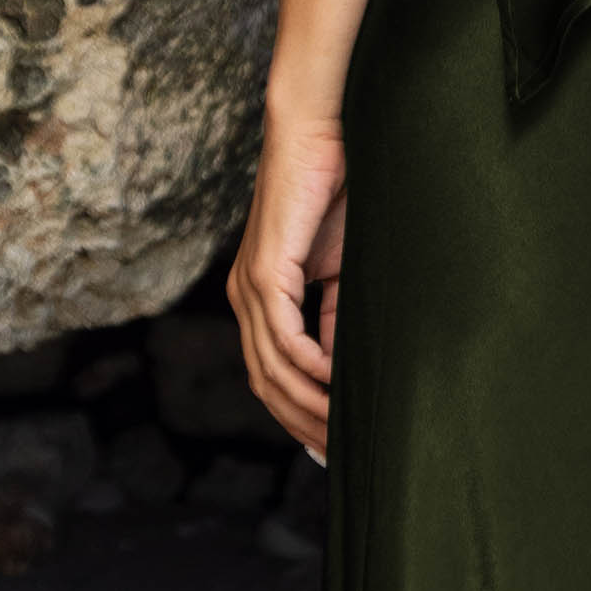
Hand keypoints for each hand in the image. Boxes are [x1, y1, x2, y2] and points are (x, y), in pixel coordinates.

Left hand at [228, 104, 346, 461]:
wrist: (322, 133)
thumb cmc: (338, 193)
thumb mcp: (344, 272)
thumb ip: (339, 320)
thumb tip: (345, 373)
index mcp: (259, 299)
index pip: (271, 376)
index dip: (299, 416)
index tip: (333, 448)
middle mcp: (245, 299)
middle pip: (265, 386)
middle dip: (302, 425)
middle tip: (340, 456)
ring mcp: (249, 287)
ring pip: (271, 370)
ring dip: (309, 405)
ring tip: (344, 431)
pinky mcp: (265, 271)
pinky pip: (284, 338)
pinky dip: (311, 367)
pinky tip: (337, 383)